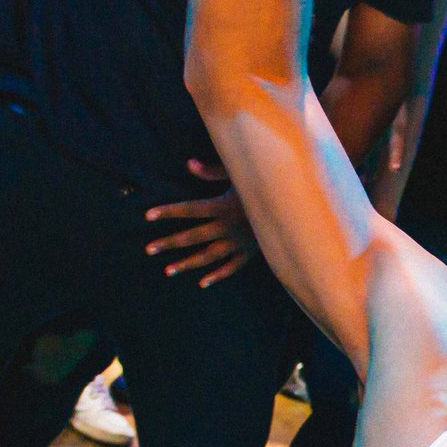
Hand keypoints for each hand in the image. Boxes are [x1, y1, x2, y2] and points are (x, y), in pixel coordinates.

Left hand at [146, 159, 258, 285]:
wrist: (298, 208)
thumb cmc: (268, 183)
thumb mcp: (241, 172)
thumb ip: (213, 170)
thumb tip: (189, 164)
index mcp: (223, 206)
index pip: (189, 209)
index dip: (168, 211)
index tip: (148, 215)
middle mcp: (227, 227)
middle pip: (193, 236)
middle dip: (169, 242)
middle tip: (149, 249)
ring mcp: (239, 243)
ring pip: (208, 256)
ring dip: (187, 264)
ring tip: (168, 270)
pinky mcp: (252, 252)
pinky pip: (232, 267)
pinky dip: (217, 275)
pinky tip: (202, 282)